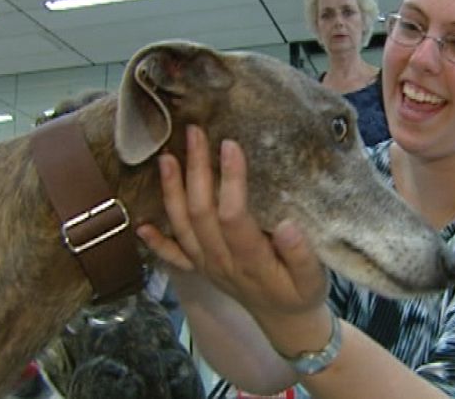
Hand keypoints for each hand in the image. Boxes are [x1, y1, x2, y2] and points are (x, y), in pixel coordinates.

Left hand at [136, 125, 327, 318]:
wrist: (283, 321)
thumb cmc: (301, 292)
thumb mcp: (314, 278)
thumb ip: (301, 254)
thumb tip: (286, 226)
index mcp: (250, 260)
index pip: (233, 215)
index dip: (230, 180)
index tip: (230, 144)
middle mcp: (220, 262)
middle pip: (200, 212)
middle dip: (196, 170)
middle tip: (194, 133)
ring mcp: (205, 266)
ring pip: (181, 226)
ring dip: (171, 191)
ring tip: (166, 157)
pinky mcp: (199, 269)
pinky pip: (171, 255)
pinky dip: (154, 241)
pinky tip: (141, 223)